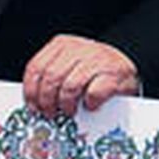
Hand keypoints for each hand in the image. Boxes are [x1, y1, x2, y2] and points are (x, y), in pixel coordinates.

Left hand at [22, 35, 139, 115]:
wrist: (127, 72)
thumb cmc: (95, 74)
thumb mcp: (70, 68)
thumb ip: (52, 77)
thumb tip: (33, 101)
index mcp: (63, 45)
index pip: (37, 66)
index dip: (31, 90)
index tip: (33, 106)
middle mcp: (80, 48)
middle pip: (51, 77)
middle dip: (48, 100)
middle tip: (51, 113)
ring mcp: (98, 59)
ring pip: (70, 86)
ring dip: (67, 104)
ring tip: (69, 112)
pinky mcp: (114, 74)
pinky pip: (94, 92)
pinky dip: (90, 103)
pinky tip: (90, 106)